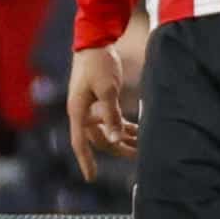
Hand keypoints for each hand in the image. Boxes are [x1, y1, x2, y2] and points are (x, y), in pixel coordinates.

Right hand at [67, 44, 138, 181]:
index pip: (80, 143)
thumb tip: (116, 139)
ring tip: (141, 145)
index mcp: (78, 111)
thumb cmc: (98, 64)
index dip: (86, 161)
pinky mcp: (97, 99)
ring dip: (121, 137)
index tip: (91, 177)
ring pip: (106, 130)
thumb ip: (111, 115)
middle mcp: (81, 112)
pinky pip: (109, 119)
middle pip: (99, 138)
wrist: (94, 41)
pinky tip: (135, 130)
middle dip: (117, 148)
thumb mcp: (107, 90)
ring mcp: (89, 106)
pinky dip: (121, 125)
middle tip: (138, 156)